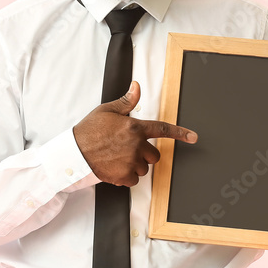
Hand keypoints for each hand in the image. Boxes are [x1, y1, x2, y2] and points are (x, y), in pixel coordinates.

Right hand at [73, 81, 197, 186]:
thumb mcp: (107, 110)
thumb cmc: (88, 131)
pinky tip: (114, 168)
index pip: (162, 129)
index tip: (193, 137)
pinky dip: (126, 177)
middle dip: (145, 154)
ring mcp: (131, 162)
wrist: (73, 153)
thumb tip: (136, 87)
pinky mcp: (123, 176)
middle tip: (128, 150)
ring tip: (117, 158)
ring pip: (145, 168)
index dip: (180, 133)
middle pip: (155, 155)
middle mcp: (136, 145)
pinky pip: (134, 180)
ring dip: (136, 165)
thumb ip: (126, 101)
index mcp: (135, 127)